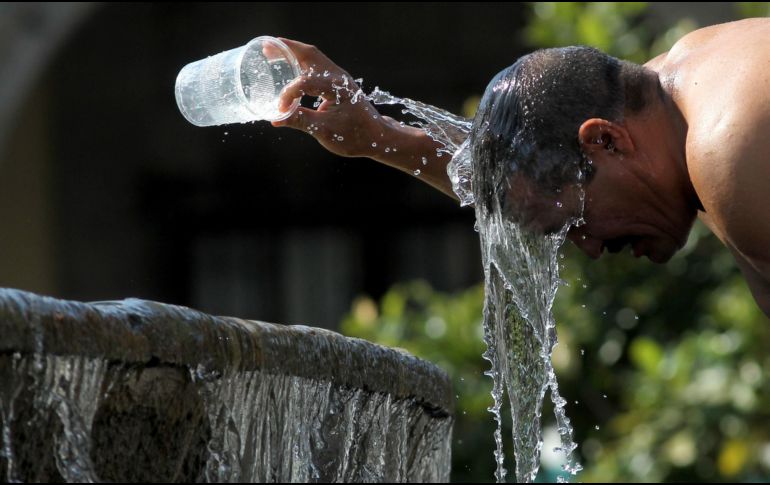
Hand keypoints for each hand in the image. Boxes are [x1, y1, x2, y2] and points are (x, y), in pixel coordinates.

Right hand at [271, 38, 387, 157]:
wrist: (376, 137)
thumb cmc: (354, 135)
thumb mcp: (325, 131)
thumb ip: (300, 121)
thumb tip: (276, 119)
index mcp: (336, 88)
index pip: (305, 83)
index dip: (289, 94)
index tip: (280, 110)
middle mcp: (338, 77)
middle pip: (309, 54)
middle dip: (287, 49)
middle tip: (266, 49)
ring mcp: (339, 77)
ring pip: (313, 57)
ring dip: (294, 52)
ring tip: (273, 52)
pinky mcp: (338, 83)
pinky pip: (317, 65)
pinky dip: (301, 62)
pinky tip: (290, 66)